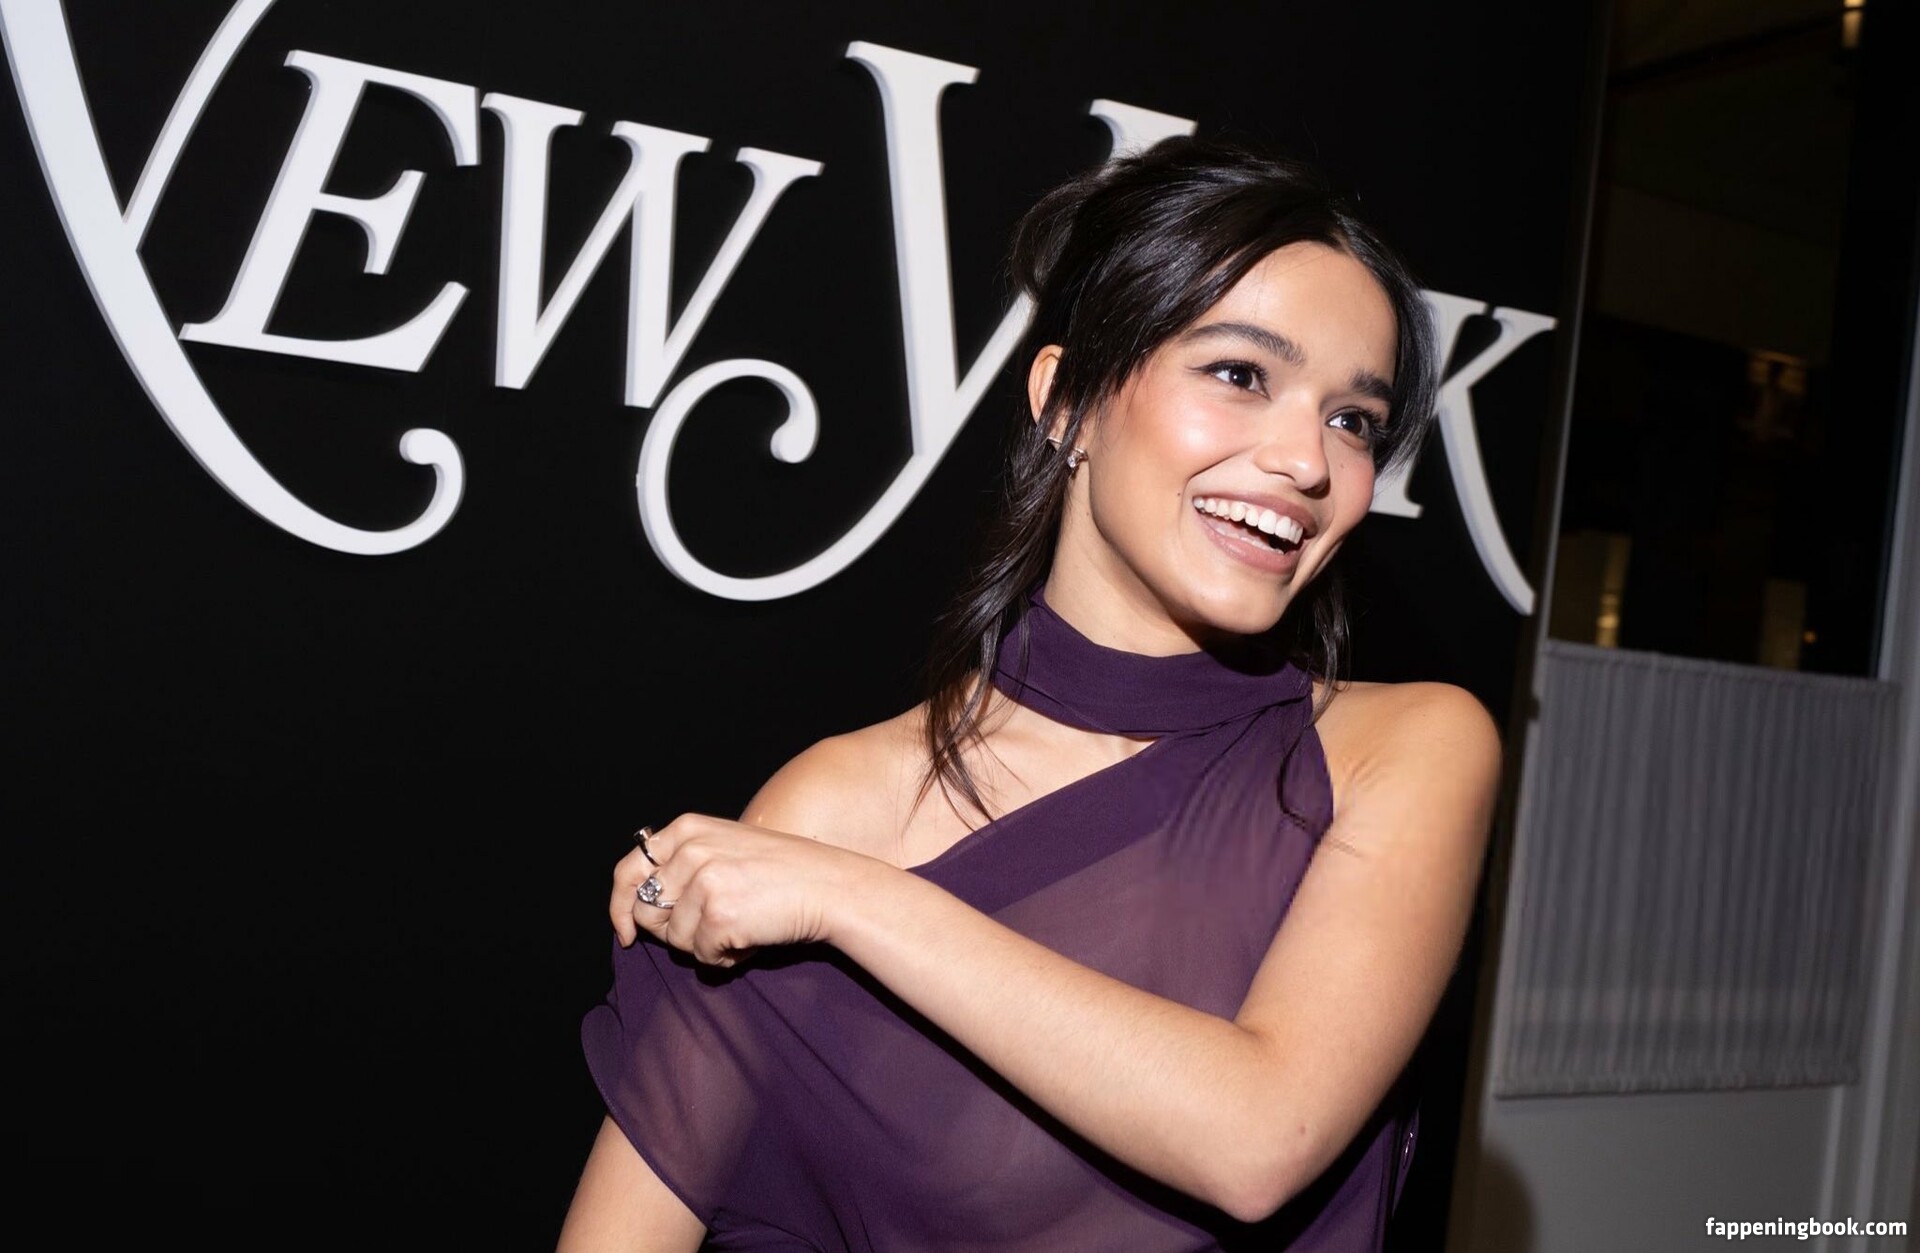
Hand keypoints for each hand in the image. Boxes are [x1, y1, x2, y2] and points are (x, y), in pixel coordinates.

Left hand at [609, 813, 878, 966]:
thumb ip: (684, 862)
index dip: (620, 907)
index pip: (628, 871)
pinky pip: (701, 956)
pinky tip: (750, 939)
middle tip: (711, 926)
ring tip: (740, 927)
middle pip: (646, 912)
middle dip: (672, 931)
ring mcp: (703, 883)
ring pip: (673, 940)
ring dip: (703, 945)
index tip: (626, 932)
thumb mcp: (726, 845)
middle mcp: (690, 851)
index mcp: (687, 828)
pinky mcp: (717, 916)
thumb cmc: (782, 872)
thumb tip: (637, 906)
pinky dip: (724, 958)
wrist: (829, 886)